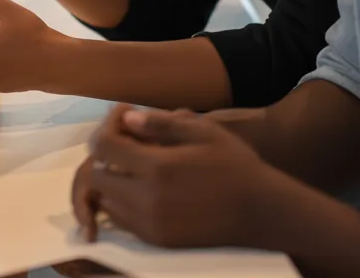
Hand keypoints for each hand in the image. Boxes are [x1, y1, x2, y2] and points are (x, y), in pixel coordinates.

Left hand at [74, 104, 274, 248]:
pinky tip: (145, 188)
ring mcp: (150, 223)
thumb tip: (127, 118)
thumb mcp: (202, 131)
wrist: (262, 212)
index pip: (103, 146)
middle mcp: (146, 199)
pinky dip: (123, 202)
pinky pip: (122, 219)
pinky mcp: (157, 239)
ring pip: (106, 199)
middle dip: (106, 155)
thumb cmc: (235, 165)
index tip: (124, 119)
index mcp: (156, 167)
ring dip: (113, 179)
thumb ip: (161, 123)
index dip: (107, 127)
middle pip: (97, 173)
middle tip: (128, 143)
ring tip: (136, 167)